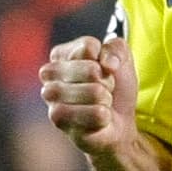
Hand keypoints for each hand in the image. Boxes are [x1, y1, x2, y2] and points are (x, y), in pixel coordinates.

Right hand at [40, 35, 138, 156]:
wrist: (117, 123)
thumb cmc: (114, 89)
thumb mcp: (122, 59)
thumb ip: (116, 48)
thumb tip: (107, 64)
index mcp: (61, 54)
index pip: (89, 47)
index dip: (106, 60)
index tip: (103, 70)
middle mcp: (49, 72)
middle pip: (92, 69)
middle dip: (107, 81)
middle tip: (103, 90)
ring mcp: (50, 96)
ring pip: (94, 92)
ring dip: (106, 99)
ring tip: (100, 104)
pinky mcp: (57, 118)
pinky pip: (96, 113)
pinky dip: (104, 116)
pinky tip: (98, 119)